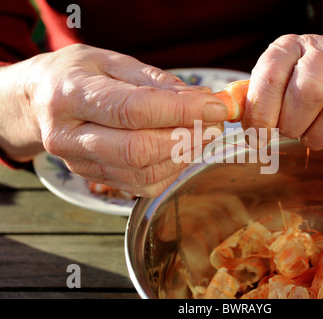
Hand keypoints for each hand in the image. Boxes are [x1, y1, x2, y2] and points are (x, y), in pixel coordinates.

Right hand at [0, 44, 226, 196]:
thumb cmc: (78, 76)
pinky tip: (181, 148)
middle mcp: (69, 136)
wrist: (40, 101)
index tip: (216, 107)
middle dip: (187, 137)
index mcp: (70, 96)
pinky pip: (144, 185)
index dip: (181, 111)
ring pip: (145, 172)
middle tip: (213, 122)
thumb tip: (203, 102)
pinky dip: (172, 169)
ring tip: (201, 132)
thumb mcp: (114, 63)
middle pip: (139, 150)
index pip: (133, 110)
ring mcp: (81, 164)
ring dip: (185, 154)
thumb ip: (158, 83)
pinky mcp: (97, 179)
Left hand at [242, 32, 322, 160]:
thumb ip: (248, 99)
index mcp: (291, 47)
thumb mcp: (270, 81)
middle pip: (310, 94)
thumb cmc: (300, 80)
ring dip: (319, 137)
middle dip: (293, 125)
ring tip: (311, 134)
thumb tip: (222, 115)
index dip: (260, 117)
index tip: (258, 136)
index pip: (271, 79)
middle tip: (290, 131)